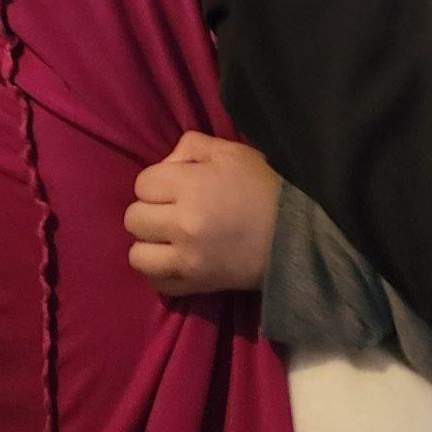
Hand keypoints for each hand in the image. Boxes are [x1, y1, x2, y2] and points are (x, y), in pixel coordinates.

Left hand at [125, 131, 281, 298]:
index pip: (142, 184)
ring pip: (137, 255)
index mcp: (191, 186)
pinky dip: (161, 273)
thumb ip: (191, 147)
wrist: (297, 235)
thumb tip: (166, 165)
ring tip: (170, 240)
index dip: (158, 182)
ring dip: (150, 245)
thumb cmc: (264, 187)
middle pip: (134, 218)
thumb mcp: (231, 152)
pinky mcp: (196, 285)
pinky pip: (157, 284)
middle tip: (172, 212)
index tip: (178, 186)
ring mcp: (187, 259)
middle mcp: (183, 224)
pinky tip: (175, 261)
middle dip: (150, 211)